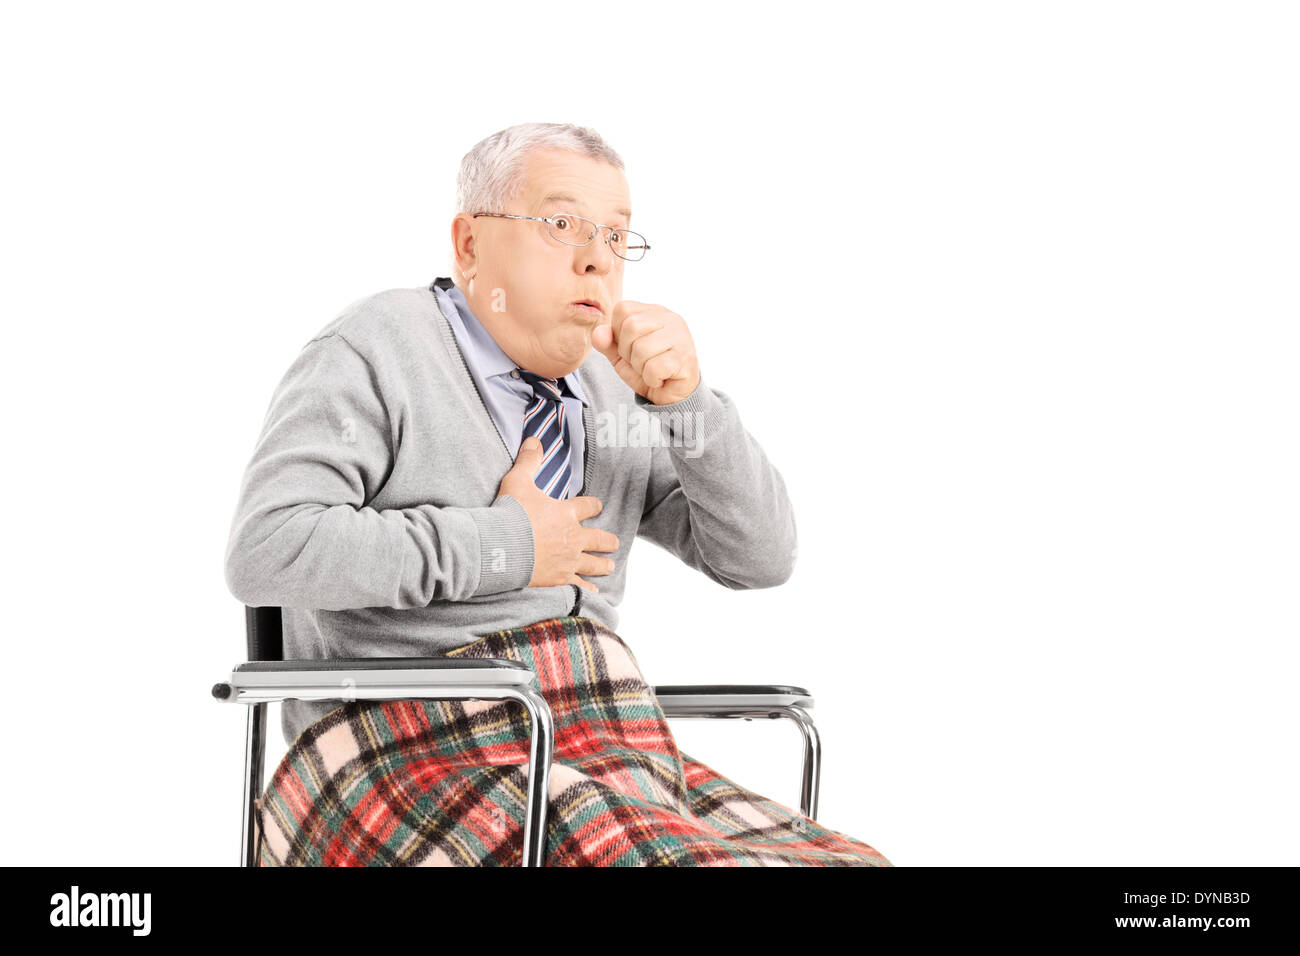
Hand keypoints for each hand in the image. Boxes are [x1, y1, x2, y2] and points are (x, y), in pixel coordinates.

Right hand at [496, 436, 620, 592]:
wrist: (502, 548)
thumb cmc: (510, 514)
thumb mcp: (517, 481)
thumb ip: (528, 461)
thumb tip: (534, 439)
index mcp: (566, 513)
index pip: (587, 507)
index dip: (593, 506)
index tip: (597, 506)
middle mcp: (573, 537)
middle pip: (598, 538)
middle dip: (607, 540)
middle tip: (614, 543)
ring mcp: (568, 560)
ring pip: (593, 563)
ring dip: (603, 563)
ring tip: (609, 566)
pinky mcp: (560, 579)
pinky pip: (579, 585)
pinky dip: (587, 589)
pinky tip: (594, 592)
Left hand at [591, 301, 700, 404]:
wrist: (673, 396)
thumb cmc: (649, 370)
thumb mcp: (621, 356)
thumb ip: (607, 342)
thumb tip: (598, 333)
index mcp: (653, 312)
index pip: (622, 309)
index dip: (618, 333)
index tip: (632, 348)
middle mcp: (670, 318)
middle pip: (631, 326)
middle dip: (628, 352)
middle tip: (642, 362)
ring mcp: (681, 336)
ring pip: (642, 348)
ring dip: (640, 368)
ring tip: (652, 370)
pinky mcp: (685, 357)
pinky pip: (654, 367)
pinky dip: (651, 379)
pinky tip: (661, 379)